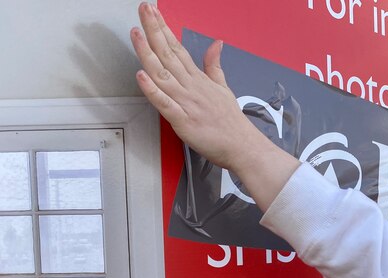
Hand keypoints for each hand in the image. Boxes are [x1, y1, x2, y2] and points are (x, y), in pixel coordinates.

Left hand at [130, 2, 298, 208]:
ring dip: (148, 53)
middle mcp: (191, 87)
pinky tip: (142, 76)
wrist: (243, 147)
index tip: (153, 12)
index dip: (164, 28)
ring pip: (162, 74)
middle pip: (168, 54)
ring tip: (136, 34)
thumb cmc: (232, 123)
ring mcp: (186, 103)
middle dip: (153, 30)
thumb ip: (214, 66)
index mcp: (199, 79)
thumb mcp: (224, 88)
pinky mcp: (183, 121)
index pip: (178, 48)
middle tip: (144, 9)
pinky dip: (152, 90)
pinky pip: (165, 103)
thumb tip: (216, 44)